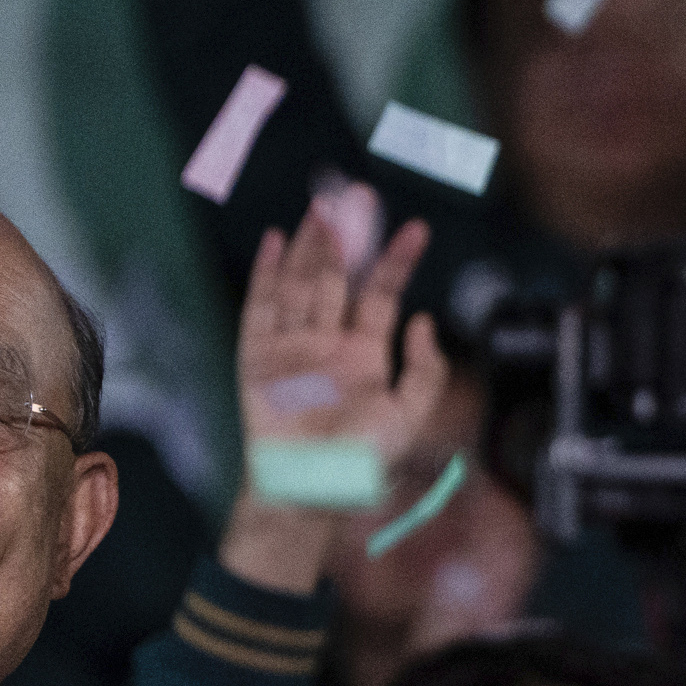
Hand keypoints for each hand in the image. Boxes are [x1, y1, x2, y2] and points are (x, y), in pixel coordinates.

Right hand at [217, 202, 448, 594]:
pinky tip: (276, 241)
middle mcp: (329, 342)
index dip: (398, 261)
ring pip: (302, 283)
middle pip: (339, 278)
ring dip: (312, 245)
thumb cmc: (362, 459)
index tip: (417, 228)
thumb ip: (426, 369)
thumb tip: (423, 319)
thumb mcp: (411, 414)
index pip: (382, 294)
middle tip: (357, 196)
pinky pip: (261, 308)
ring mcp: (292, 346)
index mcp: (366, 353)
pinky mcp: (259, 357)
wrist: (312, 489)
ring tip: (324, 208)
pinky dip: (268, 275)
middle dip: (349, 238)